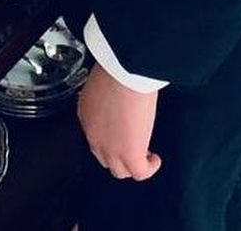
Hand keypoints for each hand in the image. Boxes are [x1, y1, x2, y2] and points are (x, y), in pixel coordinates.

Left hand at [77, 63, 162, 180]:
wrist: (124, 73)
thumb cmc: (116, 68)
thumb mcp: (103, 79)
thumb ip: (105, 92)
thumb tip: (116, 90)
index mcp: (85, 114)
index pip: (95, 134)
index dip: (109, 135)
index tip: (120, 129)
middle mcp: (94, 136)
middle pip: (104, 156)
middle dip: (118, 152)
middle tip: (132, 141)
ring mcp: (111, 149)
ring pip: (120, 170)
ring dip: (131, 164)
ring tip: (144, 155)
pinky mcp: (130, 155)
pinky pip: (140, 173)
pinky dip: (149, 168)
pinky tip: (154, 160)